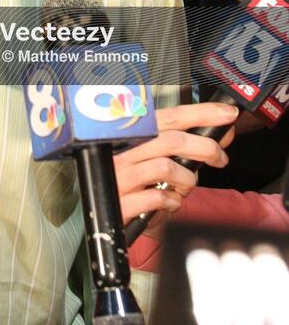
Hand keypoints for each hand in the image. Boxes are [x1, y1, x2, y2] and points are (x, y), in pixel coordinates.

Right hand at [114, 102, 237, 230]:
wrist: (97, 212)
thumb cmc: (130, 180)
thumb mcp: (156, 158)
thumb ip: (186, 145)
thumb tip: (222, 133)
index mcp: (133, 134)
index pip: (171, 116)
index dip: (201, 112)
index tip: (227, 113)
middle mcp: (124, 151)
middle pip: (172, 140)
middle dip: (205, 148)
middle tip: (220, 158)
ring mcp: (121, 175)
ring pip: (166, 167)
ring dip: (187, 180)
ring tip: (185, 187)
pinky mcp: (121, 200)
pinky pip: (157, 197)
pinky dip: (173, 202)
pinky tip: (170, 202)